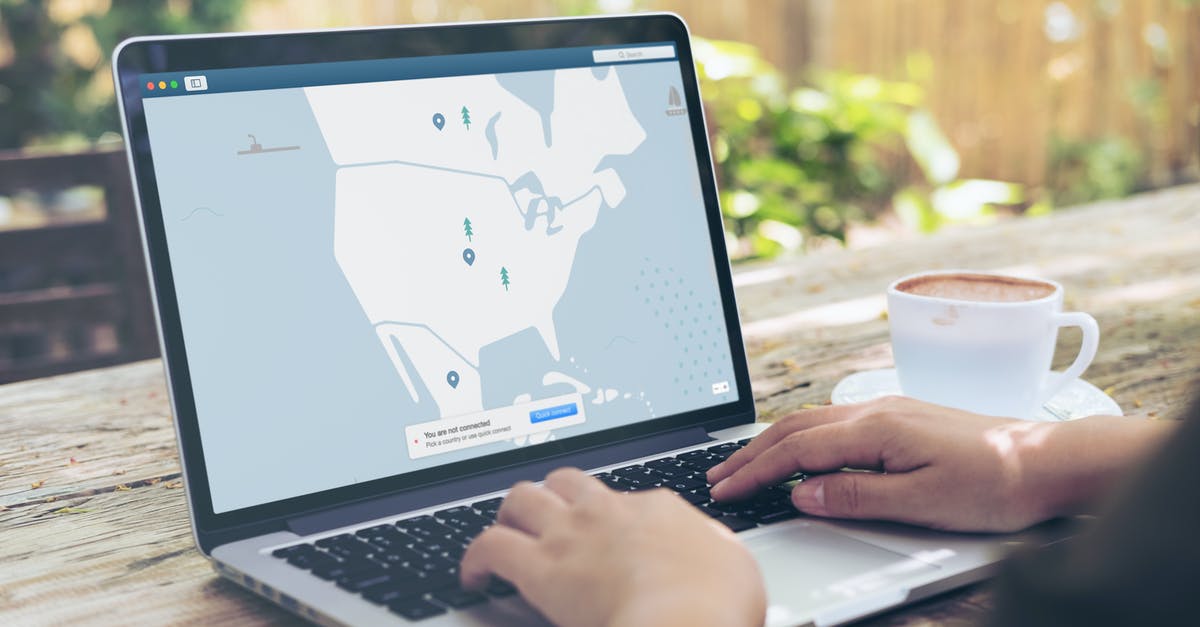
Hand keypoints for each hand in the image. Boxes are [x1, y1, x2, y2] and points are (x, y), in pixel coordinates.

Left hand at [460, 468, 764, 626]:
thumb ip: (716, 551)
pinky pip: (490, 546)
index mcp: (657, 509)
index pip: (623, 498)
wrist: (686, 620)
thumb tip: (714, 554)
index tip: (605, 535)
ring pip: (522, 498)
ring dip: (510, 514)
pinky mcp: (540, 568)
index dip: (609, 516)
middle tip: (546, 518)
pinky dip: (475, 558)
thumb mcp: (735, 566)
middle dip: (553, 495)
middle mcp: (609, 511)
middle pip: (567, 482)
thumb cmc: (716, 603)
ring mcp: (572, 534)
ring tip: (505, 535)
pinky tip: (474, 575)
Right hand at [707, 396, 1171, 531]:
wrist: (1047, 461)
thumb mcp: (922, 502)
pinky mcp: (900, 417)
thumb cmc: (995, 483)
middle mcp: (876, 410)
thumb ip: (856, 496)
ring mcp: (888, 409)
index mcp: (876, 428)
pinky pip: (833, 421)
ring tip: (744, 464)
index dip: (756, 471)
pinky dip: (800, 437)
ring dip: (772, 442)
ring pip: (812, 421)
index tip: (726, 490)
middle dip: (751, 453)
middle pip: (795, 428)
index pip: (797, 450)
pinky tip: (797, 449)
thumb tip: (803, 492)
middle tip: (718, 477)